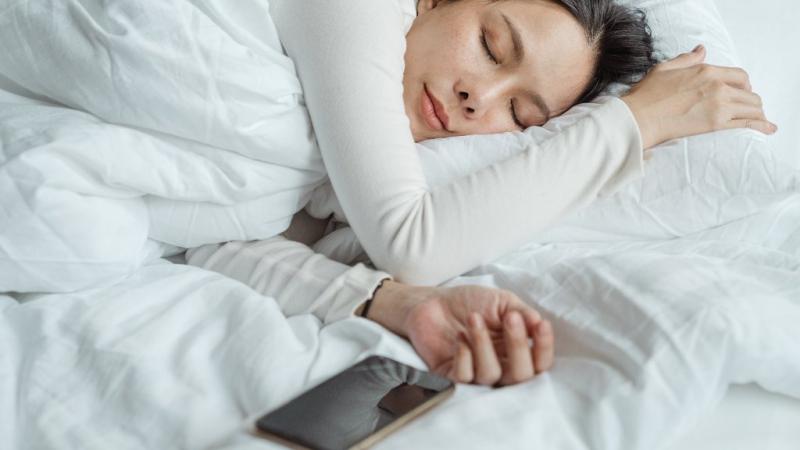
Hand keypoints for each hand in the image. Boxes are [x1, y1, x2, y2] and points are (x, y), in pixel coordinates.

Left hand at [366, 281, 553, 385]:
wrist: (432, 301)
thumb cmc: (469, 302)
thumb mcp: (502, 301)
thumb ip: (522, 312)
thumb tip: (538, 323)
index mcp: (515, 351)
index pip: (539, 362)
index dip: (544, 348)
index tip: (540, 325)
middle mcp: (499, 366)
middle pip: (520, 376)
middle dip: (518, 346)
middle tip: (510, 318)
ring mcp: (476, 373)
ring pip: (491, 375)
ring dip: (484, 344)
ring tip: (474, 318)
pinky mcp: (451, 375)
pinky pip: (464, 377)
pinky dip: (464, 356)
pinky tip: (459, 337)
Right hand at [622, 45, 776, 148]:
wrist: (639, 118)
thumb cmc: (646, 95)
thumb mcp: (665, 68)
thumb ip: (686, 59)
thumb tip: (701, 51)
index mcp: (706, 71)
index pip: (740, 75)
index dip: (744, 84)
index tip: (742, 92)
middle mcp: (717, 86)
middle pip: (749, 92)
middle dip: (750, 101)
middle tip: (746, 109)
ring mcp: (719, 105)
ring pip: (753, 107)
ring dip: (757, 113)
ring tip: (758, 120)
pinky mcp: (717, 124)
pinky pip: (748, 123)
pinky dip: (761, 126)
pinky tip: (768, 129)